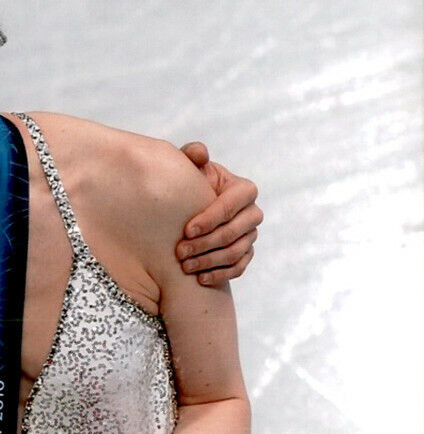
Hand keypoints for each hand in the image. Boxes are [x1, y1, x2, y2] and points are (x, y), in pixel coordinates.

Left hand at [176, 141, 259, 286]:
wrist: (192, 208)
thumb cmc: (192, 184)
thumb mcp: (192, 168)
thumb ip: (193, 156)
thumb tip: (198, 153)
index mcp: (243, 190)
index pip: (231, 205)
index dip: (210, 219)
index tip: (186, 230)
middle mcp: (252, 213)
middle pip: (235, 232)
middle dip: (206, 244)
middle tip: (180, 252)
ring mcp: (250, 235)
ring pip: (236, 252)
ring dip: (210, 261)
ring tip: (185, 267)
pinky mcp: (245, 253)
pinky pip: (239, 267)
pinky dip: (221, 275)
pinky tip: (200, 279)